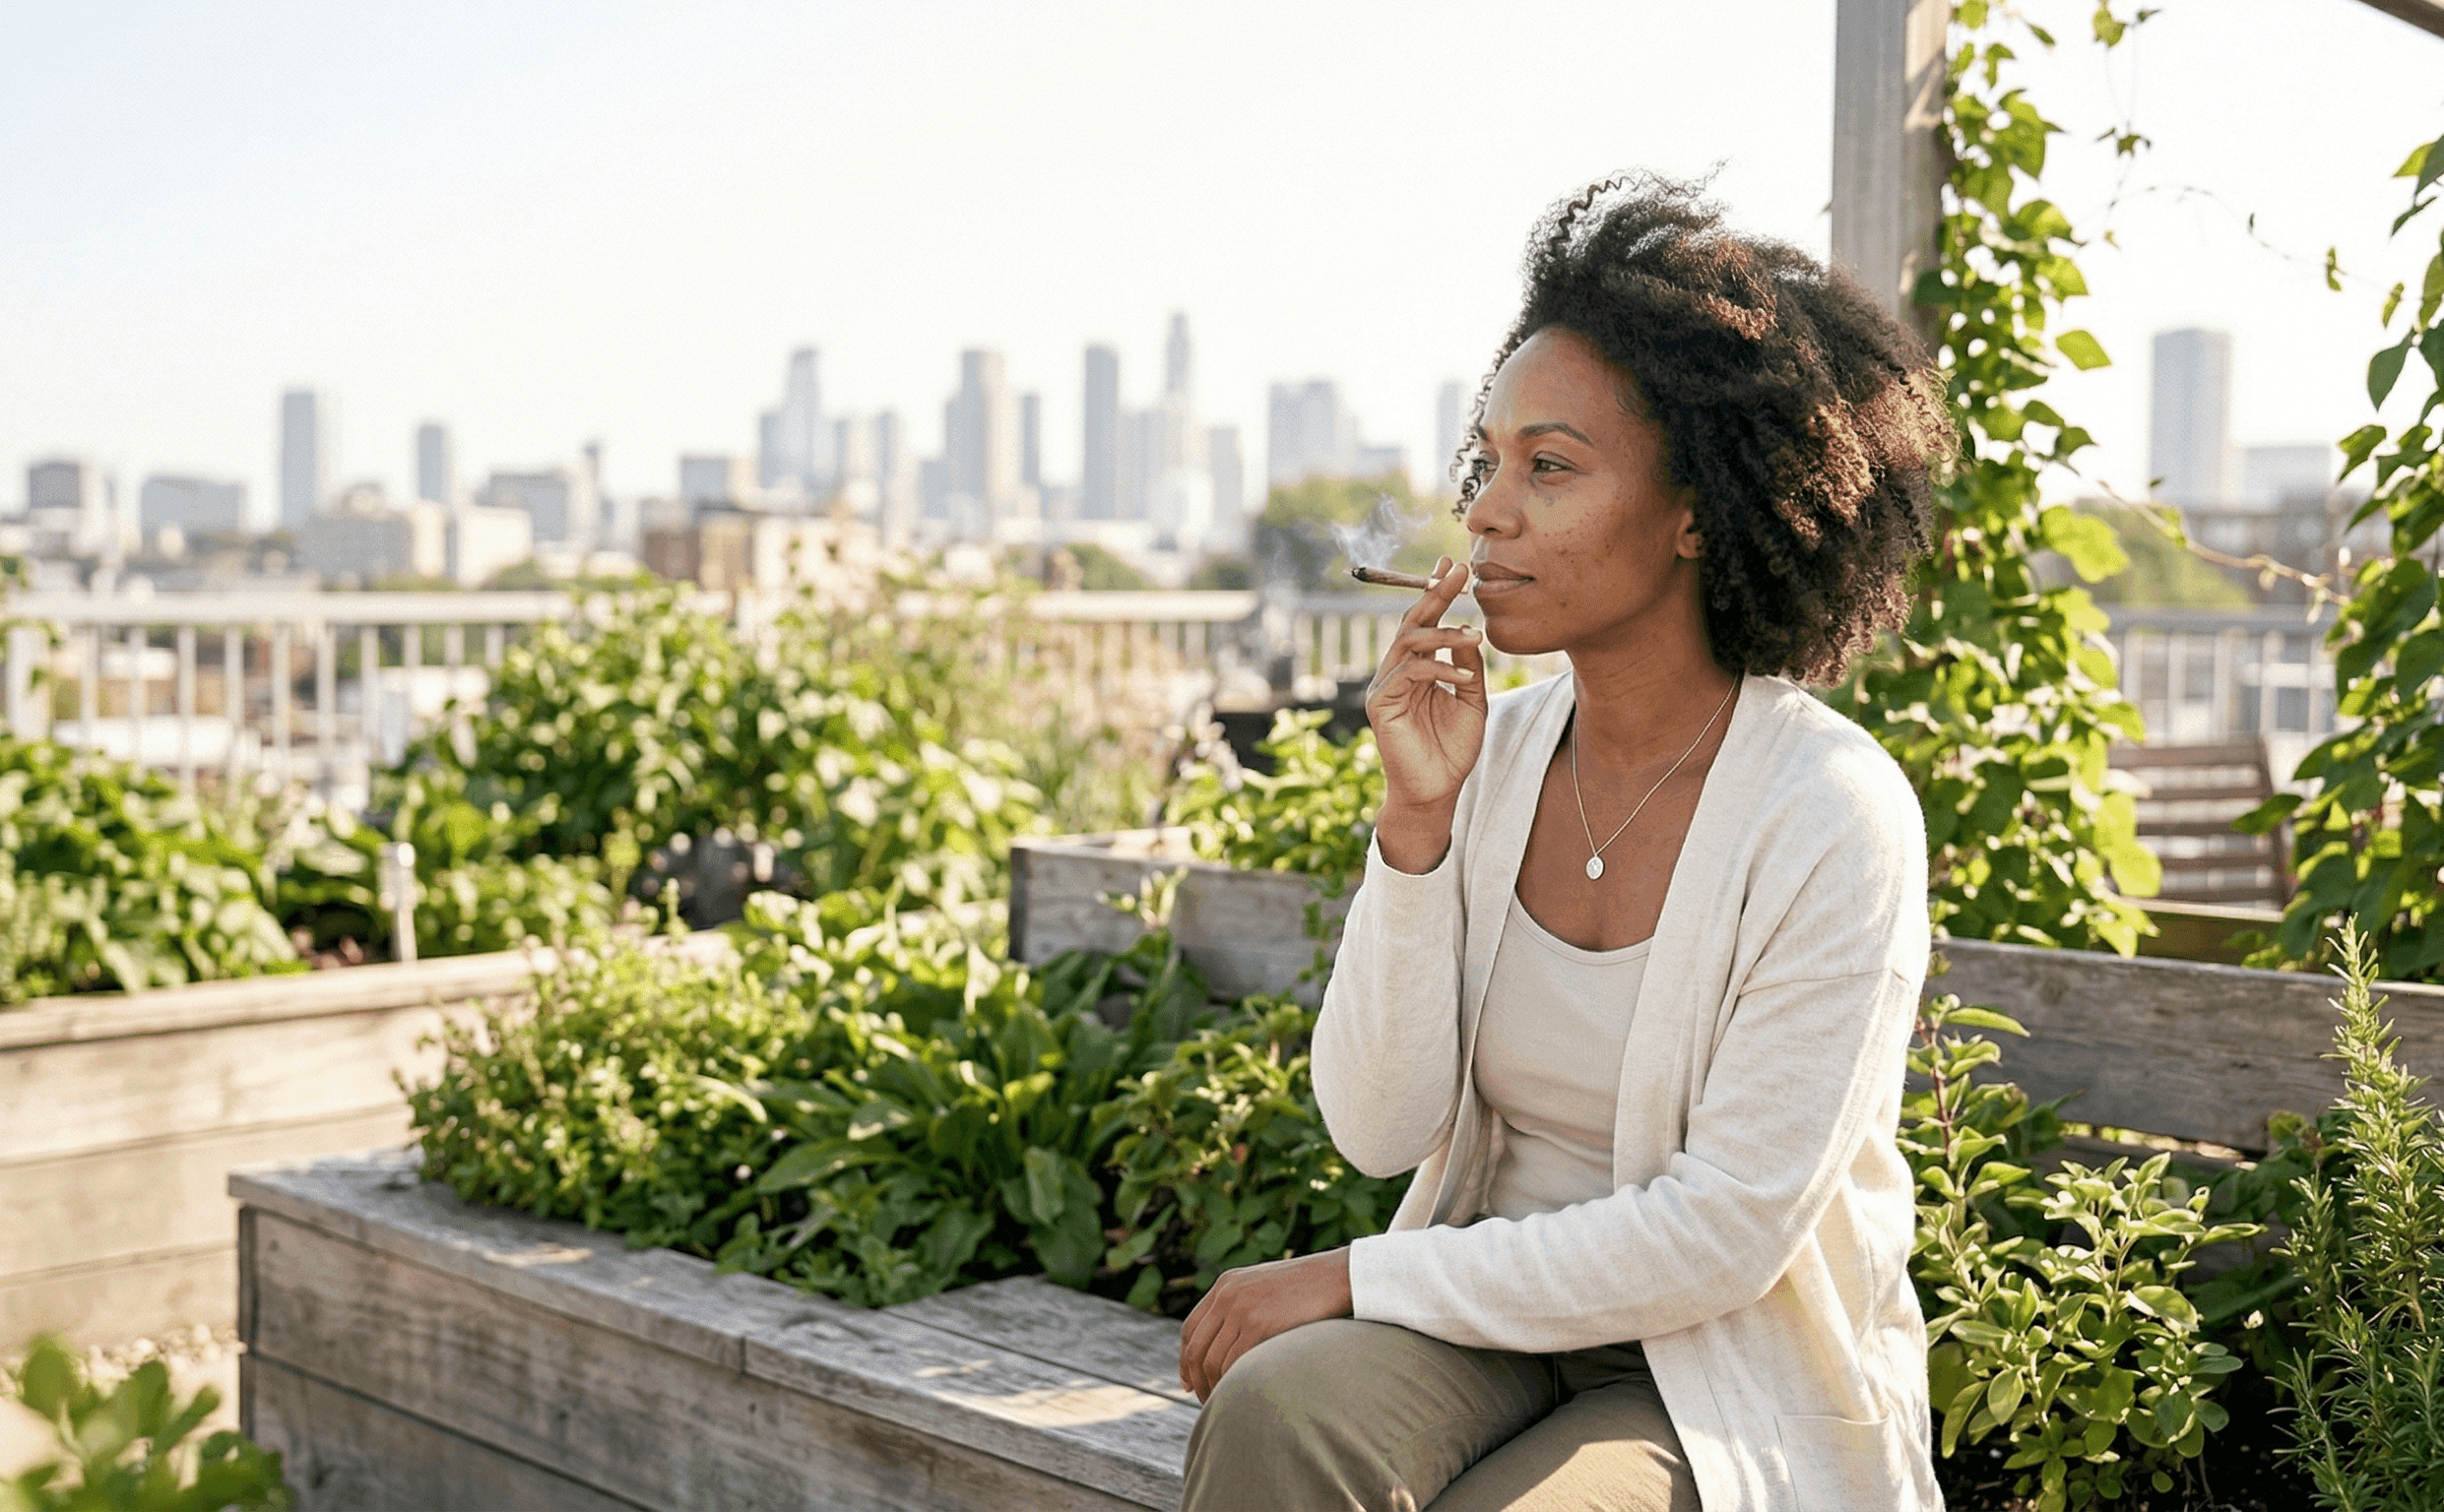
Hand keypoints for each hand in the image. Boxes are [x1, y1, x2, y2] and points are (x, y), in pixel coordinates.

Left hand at [1177, 1248, 1352, 1401]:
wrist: (1338, 1276)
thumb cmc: (1309, 1287)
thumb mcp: (1265, 1288)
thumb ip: (1243, 1307)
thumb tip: (1229, 1345)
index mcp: (1226, 1284)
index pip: (1190, 1328)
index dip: (1185, 1360)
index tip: (1188, 1382)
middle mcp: (1227, 1294)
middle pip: (1196, 1348)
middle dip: (1196, 1381)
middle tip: (1204, 1402)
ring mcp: (1241, 1309)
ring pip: (1211, 1360)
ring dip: (1212, 1387)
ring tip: (1222, 1404)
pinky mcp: (1259, 1324)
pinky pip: (1233, 1363)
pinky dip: (1231, 1384)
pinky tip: (1238, 1396)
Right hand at [1366, 557, 1486, 869]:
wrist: (1438, 791)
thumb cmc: (1453, 748)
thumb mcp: (1472, 699)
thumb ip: (1467, 665)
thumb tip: (1472, 632)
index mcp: (1417, 667)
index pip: (1425, 621)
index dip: (1437, 591)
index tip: (1453, 563)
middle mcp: (1397, 671)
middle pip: (1411, 621)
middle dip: (1435, 593)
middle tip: (1457, 570)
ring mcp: (1386, 686)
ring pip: (1409, 642)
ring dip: (1442, 632)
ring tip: (1474, 635)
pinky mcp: (1382, 704)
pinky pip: (1410, 672)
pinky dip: (1439, 668)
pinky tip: (1464, 675)